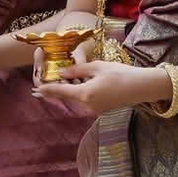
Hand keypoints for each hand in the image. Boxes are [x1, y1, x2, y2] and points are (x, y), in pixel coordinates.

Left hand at [33, 61, 162, 116]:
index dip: (47, 90)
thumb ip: (77, 70)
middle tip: (49, 81)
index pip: (60, 92)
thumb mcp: (97, 67)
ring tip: (69, 78)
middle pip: (69, 95)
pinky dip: (83, 92)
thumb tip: (61, 72)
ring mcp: (95, 109)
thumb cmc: (121, 74)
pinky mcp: (102, 109)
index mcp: (84, 94)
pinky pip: (87, 99)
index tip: (35, 90)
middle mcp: (87, 105)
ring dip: (73, 89)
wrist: (142, 87)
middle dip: (61, 88)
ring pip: (78, 98)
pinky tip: (87, 82)